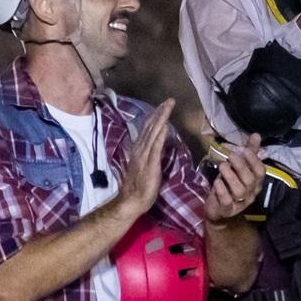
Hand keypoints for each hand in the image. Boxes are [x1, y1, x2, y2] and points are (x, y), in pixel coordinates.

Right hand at [115, 101, 174, 220]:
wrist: (131, 201)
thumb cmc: (138, 187)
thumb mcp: (144, 167)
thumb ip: (148, 155)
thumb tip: (155, 146)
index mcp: (139, 150)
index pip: (147, 130)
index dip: (155, 117)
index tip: (162, 106)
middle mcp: (140, 149)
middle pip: (150, 127)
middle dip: (159, 112)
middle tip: (169, 100)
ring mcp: (144, 155)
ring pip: (153, 132)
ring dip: (161, 118)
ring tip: (168, 106)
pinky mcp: (150, 163)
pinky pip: (156, 146)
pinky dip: (160, 134)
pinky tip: (164, 125)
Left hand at [204, 132, 266, 221]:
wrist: (219, 210)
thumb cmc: (230, 185)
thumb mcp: (239, 169)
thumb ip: (249, 153)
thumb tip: (256, 134)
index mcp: (255, 183)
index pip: (260, 172)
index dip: (254, 161)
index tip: (244, 150)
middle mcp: (250, 193)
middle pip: (249, 180)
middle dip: (240, 166)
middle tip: (231, 156)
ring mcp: (239, 203)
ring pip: (239, 190)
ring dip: (230, 176)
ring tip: (222, 166)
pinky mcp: (227, 209)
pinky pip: (227, 201)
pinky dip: (222, 190)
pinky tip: (217, 182)